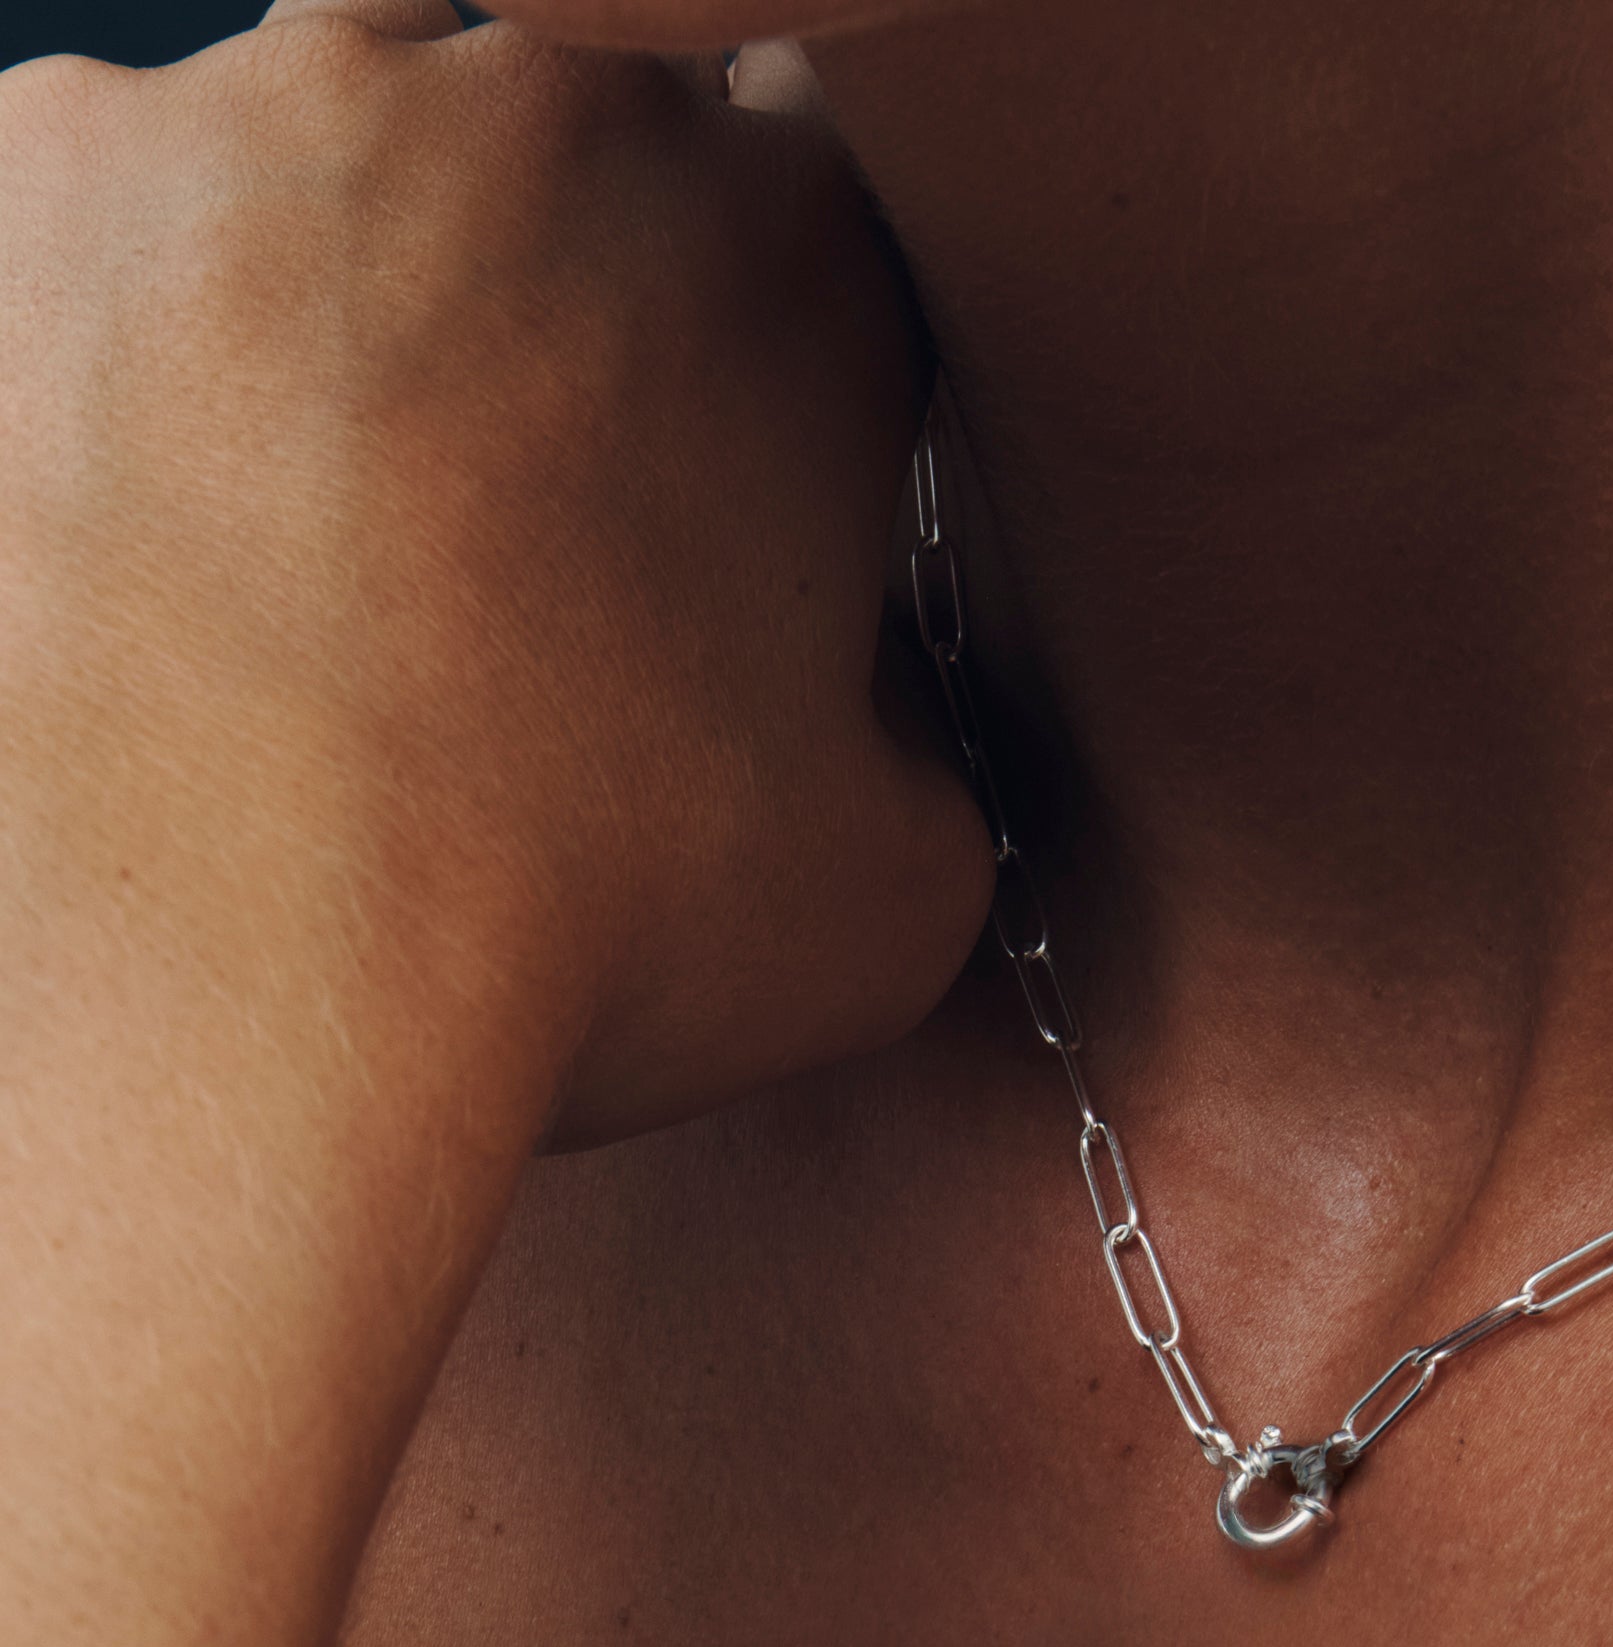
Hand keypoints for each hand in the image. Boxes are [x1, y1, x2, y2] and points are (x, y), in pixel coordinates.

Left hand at [0, 2, 990, 1143]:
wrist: (224, 964)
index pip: (812, 215)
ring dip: (347, 296)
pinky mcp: (46, 166)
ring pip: (339, 153)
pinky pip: (108, 210)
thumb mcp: (888, 890)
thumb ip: (920, 738)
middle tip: (514, 551)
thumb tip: (867, 722)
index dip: (758, 368)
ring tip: (320, 535)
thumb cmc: (566, 922)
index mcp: (802, 261)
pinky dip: (129, 339)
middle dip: (552, 314)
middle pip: (571, 158)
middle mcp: (555, 118)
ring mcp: (284, 113)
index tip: (707, 501)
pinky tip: (154, 526)